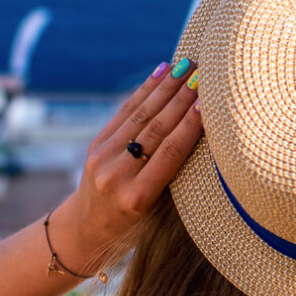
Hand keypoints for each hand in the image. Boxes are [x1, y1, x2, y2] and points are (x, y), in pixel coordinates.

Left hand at [51, 57, 203, 268]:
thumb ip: (174, 176)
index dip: (191, 125)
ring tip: (185, 65)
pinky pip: (125, 113)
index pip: (171, 152)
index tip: (209, 103)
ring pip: (140, 116)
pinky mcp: (96, 145)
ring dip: (165, 87)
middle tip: (202, 74)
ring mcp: (103, 158)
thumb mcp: (158, 212)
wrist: (86, 231)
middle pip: (156, 129)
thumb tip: (202, 129)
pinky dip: (145, 91)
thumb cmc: (135, 227)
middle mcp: (117, 175)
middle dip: (181, 98)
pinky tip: (160, 73)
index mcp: (138, 198)